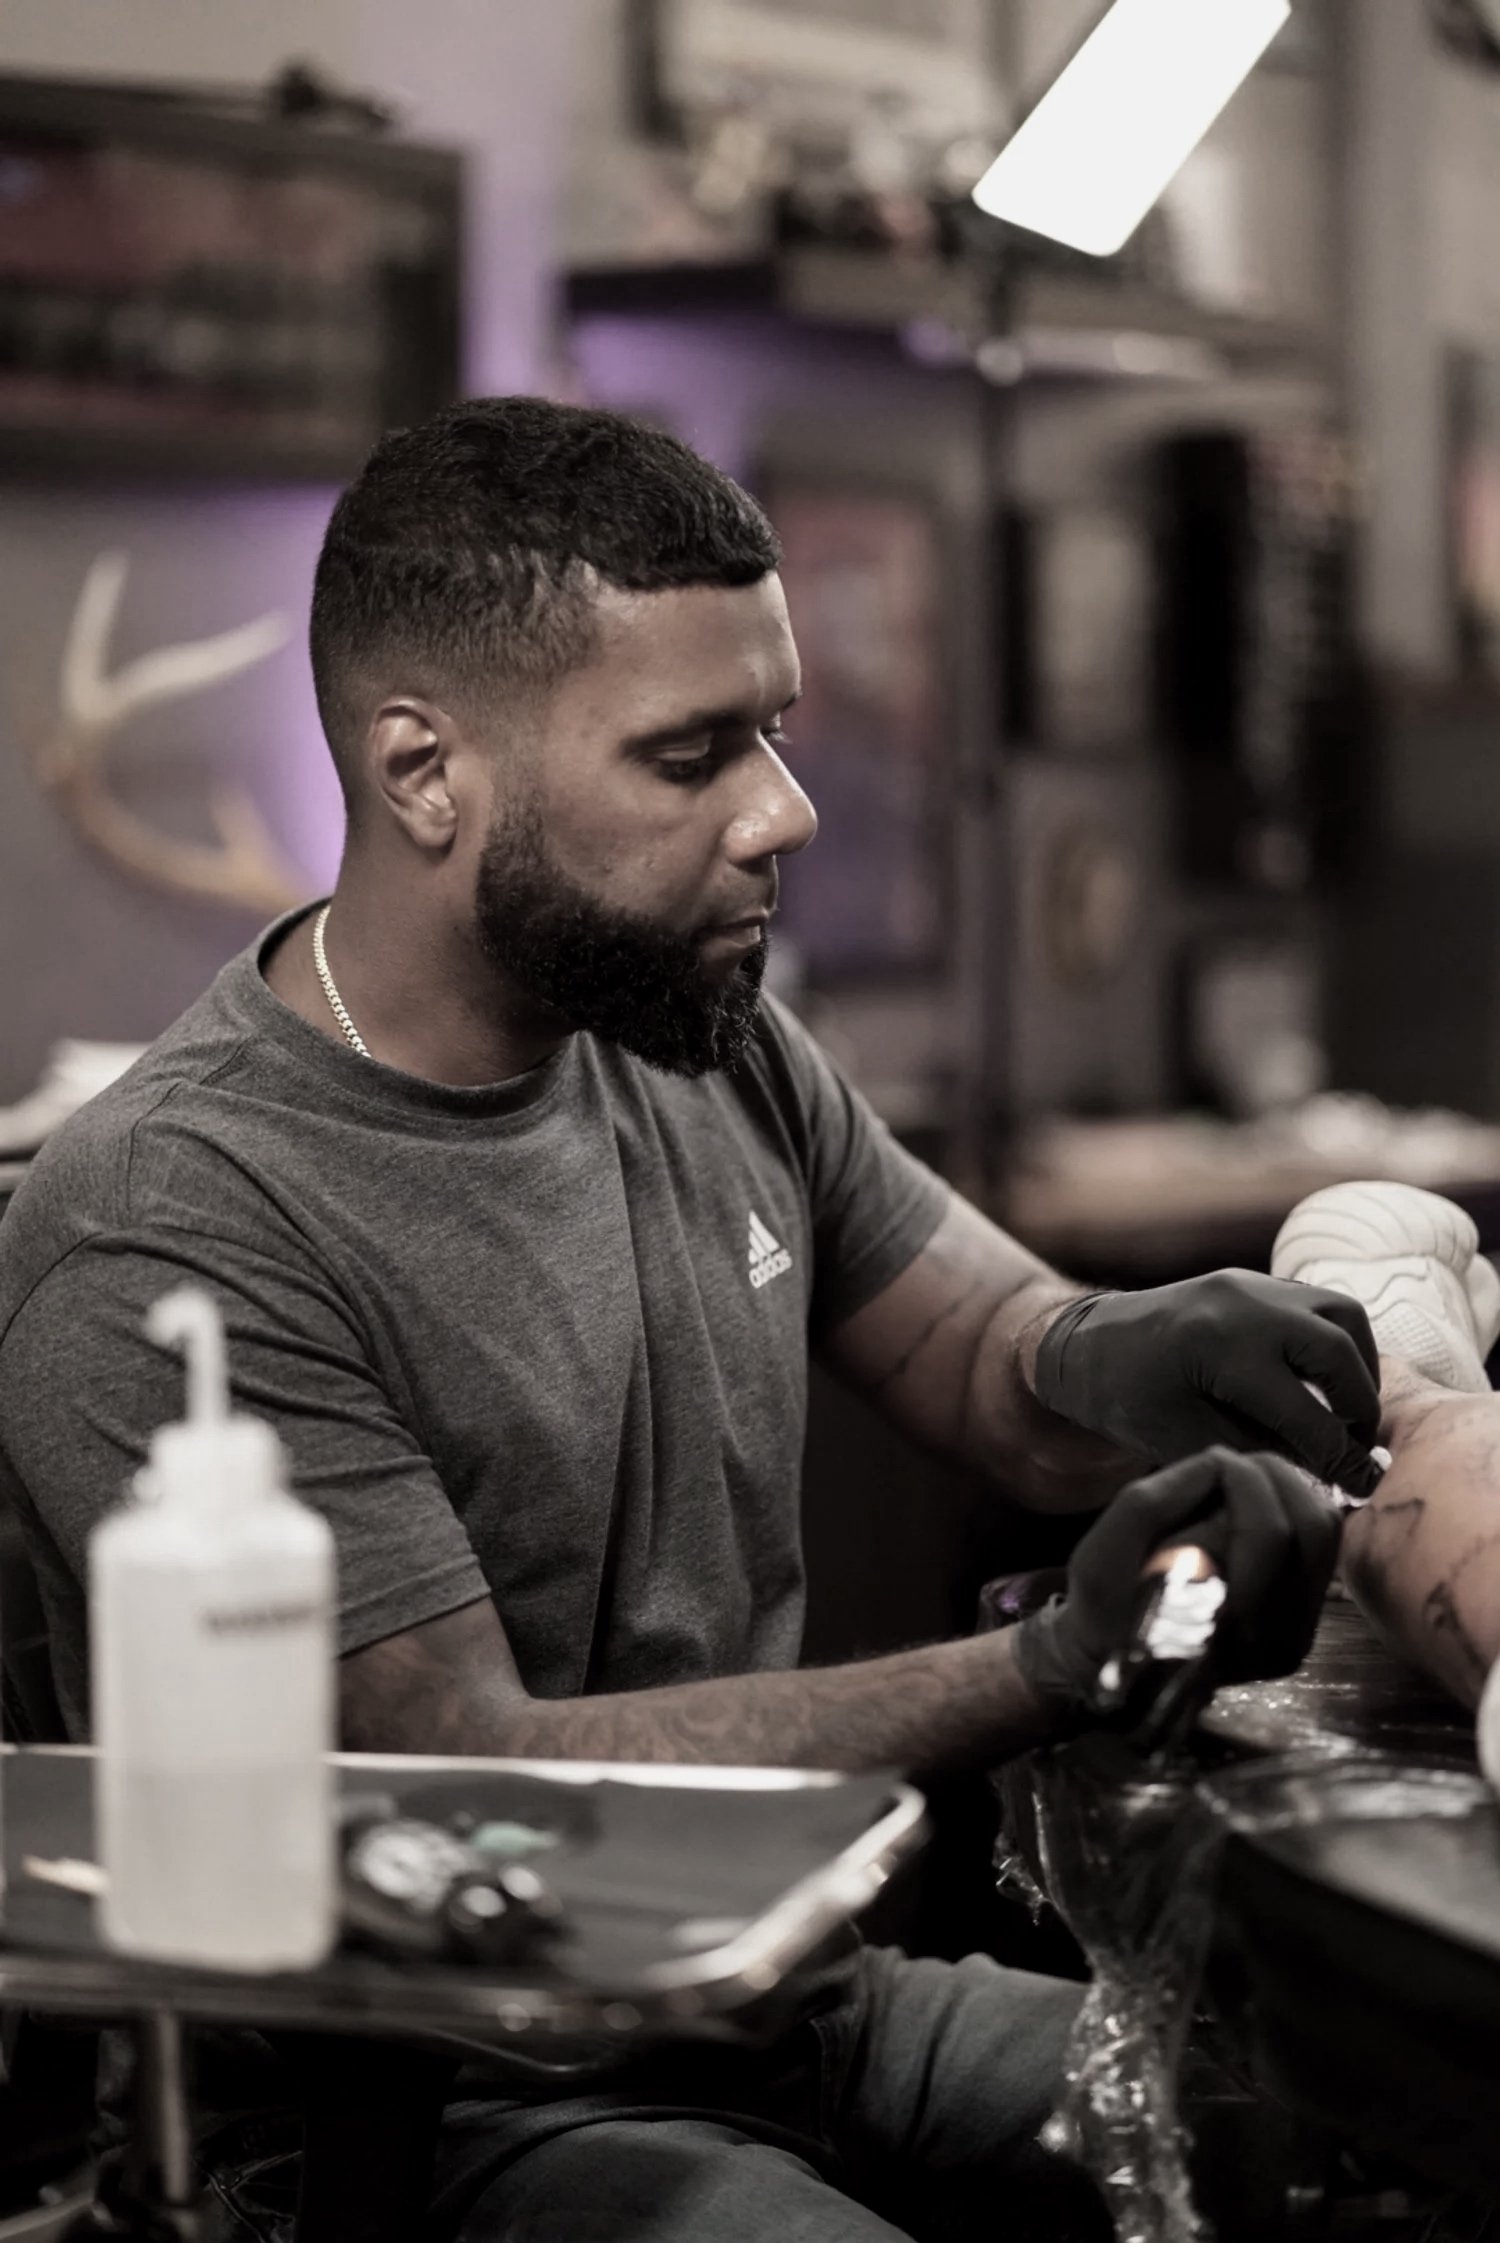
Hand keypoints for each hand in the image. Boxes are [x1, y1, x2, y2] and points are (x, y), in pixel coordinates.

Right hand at [1013, 1447, 1341, 1730]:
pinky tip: (1257, 1509)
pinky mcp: (1300, 1629)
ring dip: (1287, 1493)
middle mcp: (1275, 1638)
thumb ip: (1159, 1501)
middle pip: (1310, 1529)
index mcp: (1224, 1624)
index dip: (1242, 1479)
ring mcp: (1295, 1637)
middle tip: (1232, 1464)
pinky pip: (1319, 1553)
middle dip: (1273, 1478)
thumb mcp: (1106, 1549)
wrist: (1120, 1671)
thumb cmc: (1107, 1609)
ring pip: (1324, 1536)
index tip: (1210, 1461)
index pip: (1267, 1531)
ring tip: (1245, 1482)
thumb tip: (1222, 1463)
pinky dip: (1293, 1516)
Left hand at [1034, 1270, 1381, 1495]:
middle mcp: (1244, 1305)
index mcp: (1218, 1350)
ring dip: (1359, 1368)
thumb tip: (1329, 1471)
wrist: (1087, 1342)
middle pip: (1337, 1352)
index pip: (1306, 1412)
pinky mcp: (1257, 1281)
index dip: (1340, 1458)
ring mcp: (1253, 1284)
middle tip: (1358, 1451)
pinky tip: (1326, 1385)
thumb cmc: (1123, 1400)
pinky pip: (1321, 1305)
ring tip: (1349, 1414)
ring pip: (1343, 1315)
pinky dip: (1338, 1344)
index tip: (1363, 1487)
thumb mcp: (1182, 1441)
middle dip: (1360, 1409)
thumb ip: (1255, 1453)